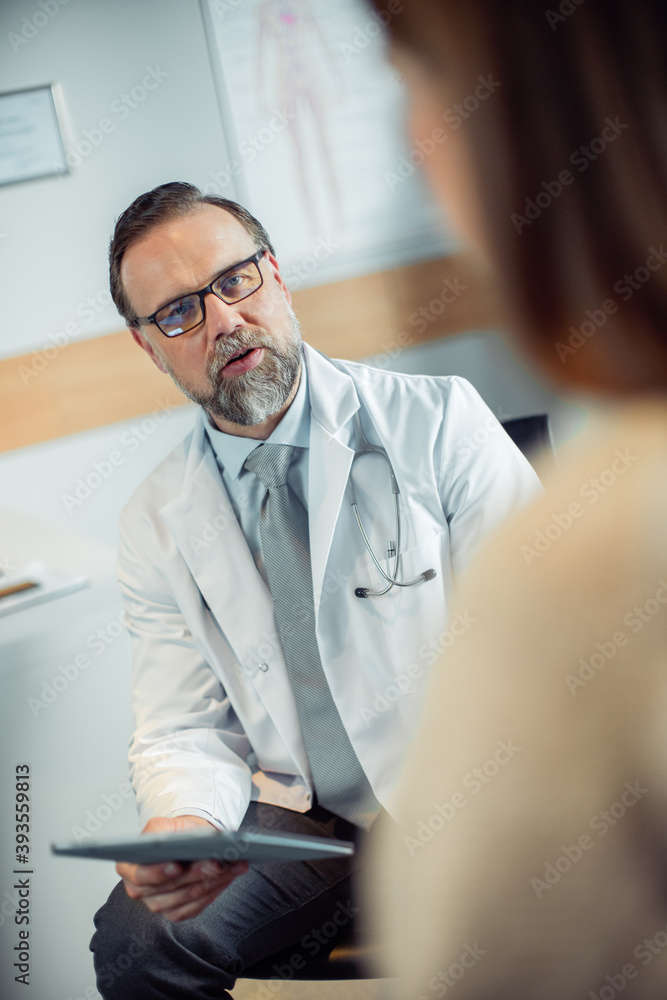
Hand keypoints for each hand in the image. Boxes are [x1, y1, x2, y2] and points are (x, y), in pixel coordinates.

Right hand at [116, 815, 247, 921]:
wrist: (184, 841)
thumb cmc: (173, 833)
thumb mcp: (164, 823)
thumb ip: (164, 830)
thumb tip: (178, 844)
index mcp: (128, 867)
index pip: (141, 875)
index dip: (159, 873)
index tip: (178, 866)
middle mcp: (140, 890)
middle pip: (170, 889)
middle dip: (197, 875)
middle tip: (217, 862)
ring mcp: (158, 904)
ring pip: (188, 897)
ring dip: (213, 881)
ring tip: (232, 865)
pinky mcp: (176, 912)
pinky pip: (197, 905)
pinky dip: (215, 890)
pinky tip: (228, 876)